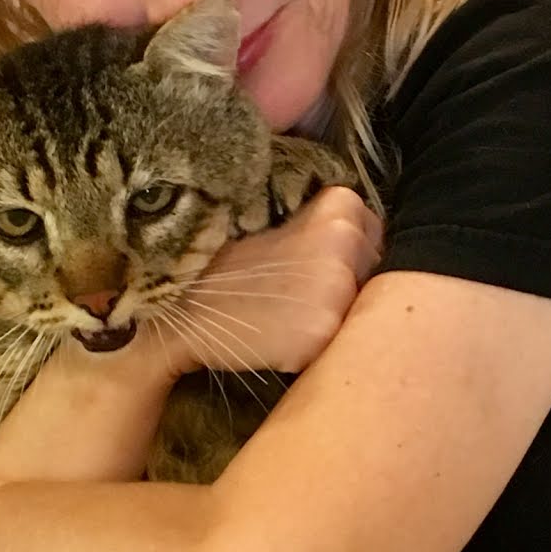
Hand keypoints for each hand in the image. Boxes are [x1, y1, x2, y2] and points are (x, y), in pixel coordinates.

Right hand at [156, 185, 382, 377]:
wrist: (177, 307)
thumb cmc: (219, 261)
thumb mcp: (272, 220)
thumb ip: (319, 222)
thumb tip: (357, 237)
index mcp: (338, 211)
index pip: (372, 228)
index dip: (350, 243)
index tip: (322, 256)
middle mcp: (347, 248)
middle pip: (373, 267)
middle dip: (350, 276)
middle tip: (302, 286)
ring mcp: (338, 295)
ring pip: (361, 305)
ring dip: (336, 310)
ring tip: (291, 310)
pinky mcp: (323, 336)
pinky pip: (337, 340)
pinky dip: (316, 340)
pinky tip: (283, 334)